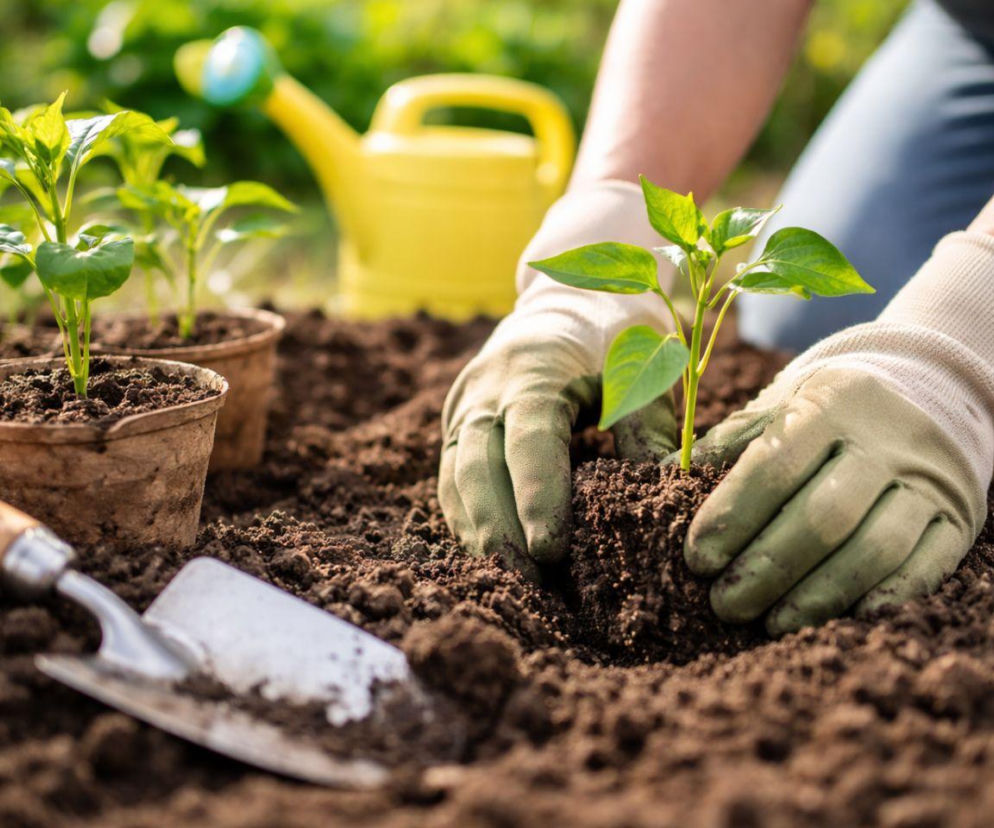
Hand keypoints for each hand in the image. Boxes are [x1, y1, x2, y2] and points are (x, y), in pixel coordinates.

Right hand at [440, 182, 675, 577]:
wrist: (567, 298)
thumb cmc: (613, 333)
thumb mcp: (641, 366)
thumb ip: (645, 425)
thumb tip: (660, 497)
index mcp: (533, 368)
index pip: (528, 438)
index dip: (536, 495)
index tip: (551, 550)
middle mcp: (485, 387)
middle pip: (475, 465)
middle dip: (498, 528)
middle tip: (529, 582)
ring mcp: (462, 406)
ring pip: (454, 478)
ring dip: (480, 532)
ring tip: (511, 581)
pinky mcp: (456, 425)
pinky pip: (451, 480)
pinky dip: (469, 520)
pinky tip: (494, 556)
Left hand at [680, 231, 993, 633]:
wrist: (927, 390)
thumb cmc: (828, 410)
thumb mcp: (781, 404)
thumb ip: (731, 442)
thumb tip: (666, 479)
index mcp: (831, 403)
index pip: (774, 467)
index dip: (732, 518)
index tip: (698, 560)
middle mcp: (886, 440)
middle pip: (823, 517)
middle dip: (766, 568)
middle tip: (724, 605)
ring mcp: (928, 481)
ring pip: (874, 549)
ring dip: (817, 596)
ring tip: (771, 623)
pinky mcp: (957, 518)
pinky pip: (924, 567)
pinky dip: (883, 598)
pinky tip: (842, 619)